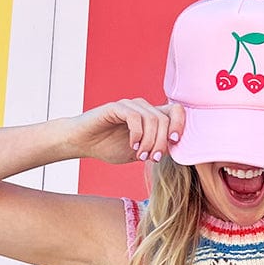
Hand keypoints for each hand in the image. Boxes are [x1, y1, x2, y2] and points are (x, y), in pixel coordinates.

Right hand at [66, 100, 185, 164]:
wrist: (83, 143)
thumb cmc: (109, 147)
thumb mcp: (139, 153)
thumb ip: (155, 150)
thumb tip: (175, 153)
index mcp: (151, 117)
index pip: (176, 111)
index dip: (180, 125)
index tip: (174, 143)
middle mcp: (143, 108)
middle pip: (166, 119)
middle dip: (162, 142)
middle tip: (152, 158)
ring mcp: (130, 106)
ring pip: (153, 119)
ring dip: (150, 142)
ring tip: (141, 155)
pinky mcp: (116, 107)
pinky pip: (135, 118)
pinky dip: (137, 135)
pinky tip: (132, 146)